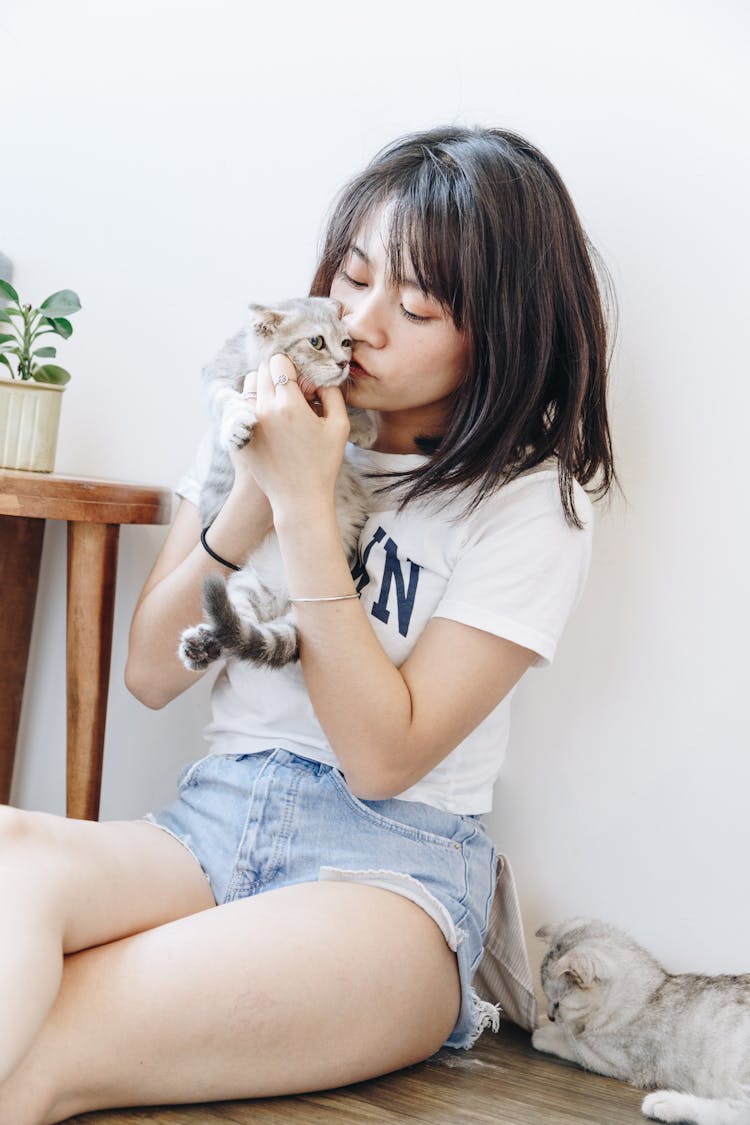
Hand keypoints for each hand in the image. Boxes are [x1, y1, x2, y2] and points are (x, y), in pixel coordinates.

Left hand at [243, 353, 349, 521]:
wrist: (299, 499)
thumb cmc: (323, 464)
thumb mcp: (339, 426)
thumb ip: (332, 394)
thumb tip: (319, 378)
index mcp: (289, 404)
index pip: (279, 362)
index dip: (292, 367)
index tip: (301, 382)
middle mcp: (264, 410)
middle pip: (262, 370)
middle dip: (277, 374)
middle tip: (292, 393)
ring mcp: (248, 423)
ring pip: (249, 386)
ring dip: (263, 387)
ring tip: (279, 406)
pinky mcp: (239, 436)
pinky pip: (242, 407)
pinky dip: (254, 407)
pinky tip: (270, 423)